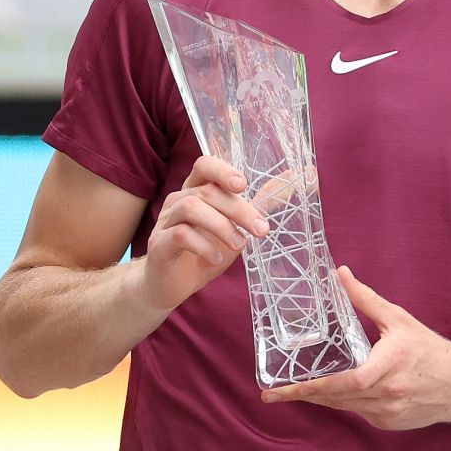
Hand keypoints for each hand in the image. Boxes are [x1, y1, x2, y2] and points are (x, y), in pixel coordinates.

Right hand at [131, 156, 268, 314]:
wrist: (172, 285)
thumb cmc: (205, 251)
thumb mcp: (237, 226)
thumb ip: (260, 204)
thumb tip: (291, 178)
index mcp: (196, 190)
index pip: (204, 165)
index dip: (223, 170)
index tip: (244, 186)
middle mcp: (178, 200)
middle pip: (207, 191)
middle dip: (239, 209)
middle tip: (261, 230)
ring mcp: (165, 221)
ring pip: (191, 207)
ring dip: (222, 226)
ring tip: (239, 245)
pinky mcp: (159, 243)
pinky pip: (180, 234)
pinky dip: (204, 245)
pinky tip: (217, 259)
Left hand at [260, 266, 450, 429]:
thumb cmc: (430, 349)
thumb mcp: (399, 320)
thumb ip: (366, 299)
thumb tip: (339, 274)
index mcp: (388, 366)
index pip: (343, 382)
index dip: (309, 388)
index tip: (280, 391)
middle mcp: (387, 394)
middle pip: (336, 399)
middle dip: (304, 396)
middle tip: (273, 394)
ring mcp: (388, 413)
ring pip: (345, 408)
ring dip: (322, 399)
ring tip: (298, 392)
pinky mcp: (390, 423)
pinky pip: (359, 413)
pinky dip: (346, 403)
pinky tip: (337, 393)